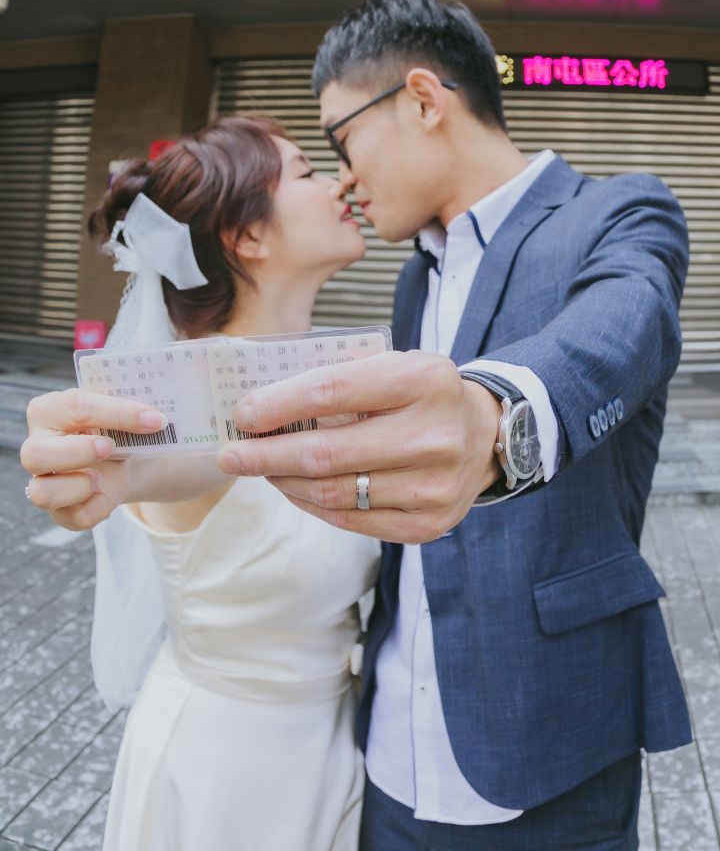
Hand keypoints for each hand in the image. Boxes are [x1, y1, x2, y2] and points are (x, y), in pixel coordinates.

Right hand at [20, 389, 166, 530]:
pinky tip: (107, 493)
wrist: (118, 456)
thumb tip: (154, 418)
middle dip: (78, 452)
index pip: (75, 406)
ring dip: (78, 486)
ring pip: (42, 493)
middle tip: (110, 447)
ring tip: (101, 477)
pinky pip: (74, 517)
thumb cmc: (110, 426)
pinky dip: (98, 508)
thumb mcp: (118, 412)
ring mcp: (44, 482)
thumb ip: (130, 410)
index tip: (154, 419)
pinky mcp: (61, 511)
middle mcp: (36, 447)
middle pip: (34, 454)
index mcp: (48, 411)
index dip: (117, 413)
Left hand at [217, 351, 502, 542]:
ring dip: (285, 481)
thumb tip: (262, 407)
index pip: (332, 391)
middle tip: (232, 455)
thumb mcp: (393, 366)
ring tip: (262, 468)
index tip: (243, 414)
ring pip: (333, 493)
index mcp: (423, 379)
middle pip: (326, 453)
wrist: (484, 435)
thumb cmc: (422, 394)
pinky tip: (296, 488)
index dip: (278, 405)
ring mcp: (433, 485)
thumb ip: (337, 380)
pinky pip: (350, 520)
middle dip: (266, 455)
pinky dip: (313, 504)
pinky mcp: (427, 524)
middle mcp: (434, 435)